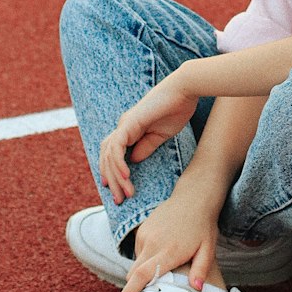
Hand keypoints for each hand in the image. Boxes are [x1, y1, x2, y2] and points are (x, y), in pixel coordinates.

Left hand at [99, 70, 199, 204]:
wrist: (184, 91)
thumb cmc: (176, 109)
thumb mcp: (160, 135)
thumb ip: (146, 147)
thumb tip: (134, 161)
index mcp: (130, 129)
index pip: (113, 154)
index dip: (112, 172)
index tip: (118, 191)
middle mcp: (123, 127)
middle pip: (107, 157)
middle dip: (112, 181)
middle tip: (120, 200)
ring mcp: (124, 124)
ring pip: (109, 155)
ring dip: (116, 177)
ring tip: (125, 194)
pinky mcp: (129, 123)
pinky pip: (117, 147)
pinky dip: (118, 164)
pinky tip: (126, 177)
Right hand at [120, 191, 219, 291]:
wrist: (194, 197)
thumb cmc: (203, 226)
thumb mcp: (207, 249)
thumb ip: (201, 270)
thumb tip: (197, 289)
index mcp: (168, 251)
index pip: (142, 274)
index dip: (131, 291)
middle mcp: (152, 242)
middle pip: (133, 273)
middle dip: (133, 288)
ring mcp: (145, 234)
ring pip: (136, 263)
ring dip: (142, 273)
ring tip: (158, 276)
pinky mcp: (142, 229)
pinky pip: (138, 251)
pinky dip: (144, 260)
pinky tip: (160, 258)